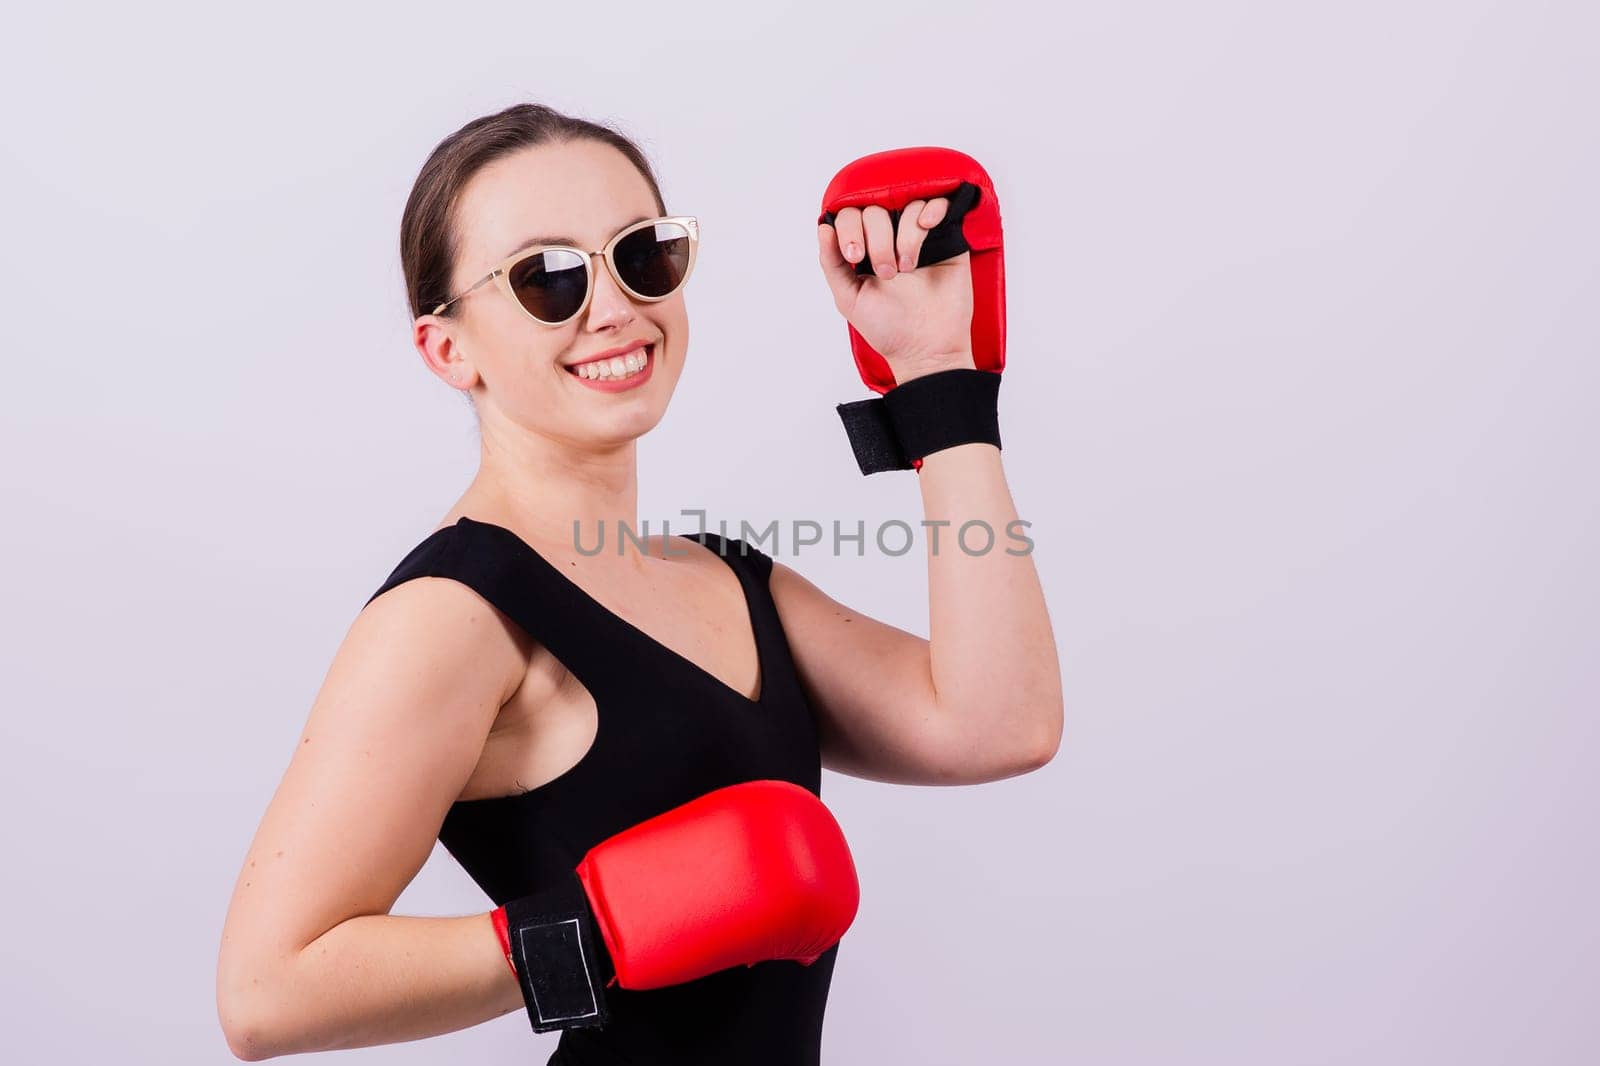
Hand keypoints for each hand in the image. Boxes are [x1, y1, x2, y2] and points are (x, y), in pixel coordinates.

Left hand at [817, 197, 975, 383]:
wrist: (925, 348)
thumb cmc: (887, 328)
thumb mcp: (848, 297)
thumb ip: (832, 263)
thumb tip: (823, 227)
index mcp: (864, 248)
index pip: (850, 216)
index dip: (849, 229)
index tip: (855, 256)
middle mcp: (889, 237)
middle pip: (876, 210)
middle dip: (877, 240)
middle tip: (886, 273)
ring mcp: (918, 237)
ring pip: (907, 206)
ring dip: (904, 235)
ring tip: (907, 267)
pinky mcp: (947, 238)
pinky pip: (938, 205)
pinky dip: (931, 209)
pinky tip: (927, 225)